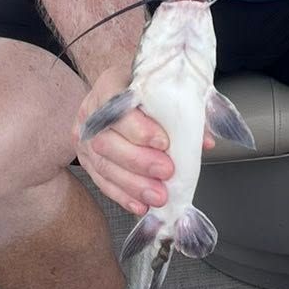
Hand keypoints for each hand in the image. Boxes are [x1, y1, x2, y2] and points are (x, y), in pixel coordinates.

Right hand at [74, 65, 174, 217]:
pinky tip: (140, 204)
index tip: (164, 142)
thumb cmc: (147, 88)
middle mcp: (91, 111)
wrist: (120, 90)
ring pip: (104, 165)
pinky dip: (122, 195)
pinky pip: (101, 181)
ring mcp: (84, 137)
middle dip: (139, 161)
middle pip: (107, 141)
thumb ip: (185, 110)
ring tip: (158, 196)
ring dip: (133, 185)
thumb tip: (204, 142)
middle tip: (166, 172)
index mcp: (109, 84)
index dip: (139, 128)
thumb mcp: (164, 87)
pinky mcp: (85, 159)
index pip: (117, 107)